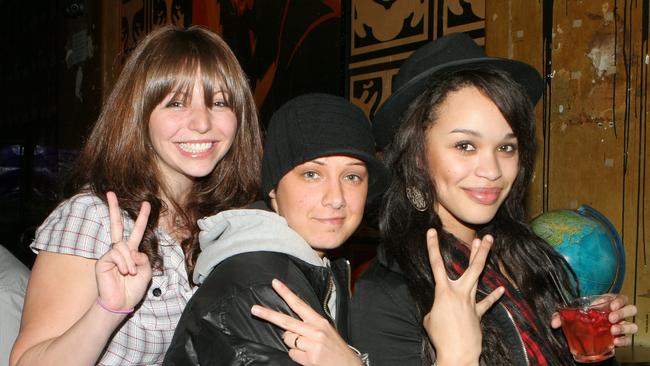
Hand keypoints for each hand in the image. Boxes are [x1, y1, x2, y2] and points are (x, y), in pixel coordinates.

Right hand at [95, 192, 152, 312]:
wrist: (121, 303)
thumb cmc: (133, 289)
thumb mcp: (146, 272)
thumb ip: (143, 258)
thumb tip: (132, 250)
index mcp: (131, 252)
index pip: (137, 231)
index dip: (142, 218)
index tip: (146, 204)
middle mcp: (119, 250)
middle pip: (117, 225)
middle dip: (113, 208)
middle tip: (110, 193)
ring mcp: (110, 254)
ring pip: (123, 246)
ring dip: (130, 262)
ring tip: (128, 274)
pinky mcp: (103, 260)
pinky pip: (117, 254)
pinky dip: (124, 264)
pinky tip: (122, 273)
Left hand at [251, 279, 362, 365]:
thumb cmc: (336, 349)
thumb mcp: (326, 331)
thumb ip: (309, 326)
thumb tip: (289, 326)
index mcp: (319, 321)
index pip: (299, 304)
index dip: (286, 293)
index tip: (275, 284)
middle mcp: (315, 330)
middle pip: (286, 321)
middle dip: (268, 314)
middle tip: (254, 309)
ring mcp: (312, 344)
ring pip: (288, 340)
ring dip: (293, 344)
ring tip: (308, 349)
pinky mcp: (309, 358)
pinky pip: (292, 354)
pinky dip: (298, 357)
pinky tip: (309, 358)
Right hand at [423, 229, 503, 365]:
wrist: (458, 354)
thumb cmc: (440, 338)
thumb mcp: (429, 319)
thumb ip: (436, 306)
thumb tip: (443, 307)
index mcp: (443, 292)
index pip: (436, 264)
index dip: (432, 246)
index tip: (431, 232)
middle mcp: (459, 293)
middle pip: (472, 267)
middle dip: (479, 251)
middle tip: (484, 237)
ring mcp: (471, 302)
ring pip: (478, 277)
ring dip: (482, 261)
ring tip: (488, 248)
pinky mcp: (477, 314)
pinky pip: (486, 303)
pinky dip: (492, 296)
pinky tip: (501, 289)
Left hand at [551, 293, 637, 345]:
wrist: (583, 335)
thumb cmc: (579, 319)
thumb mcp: (569, 315)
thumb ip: (560, 316)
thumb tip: (554, 323)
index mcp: (607, 303)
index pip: (619, 298)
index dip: (617, 300)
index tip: (610, 305)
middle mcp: (616, 314)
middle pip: (630, 309)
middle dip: (623, 312)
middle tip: (611, 317)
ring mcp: (619, 327)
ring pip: (632, 325)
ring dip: (625, 327)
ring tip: (613, 330)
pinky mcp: (620, 339)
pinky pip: (628, 340)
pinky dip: (624, 340)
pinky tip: (615, 341)